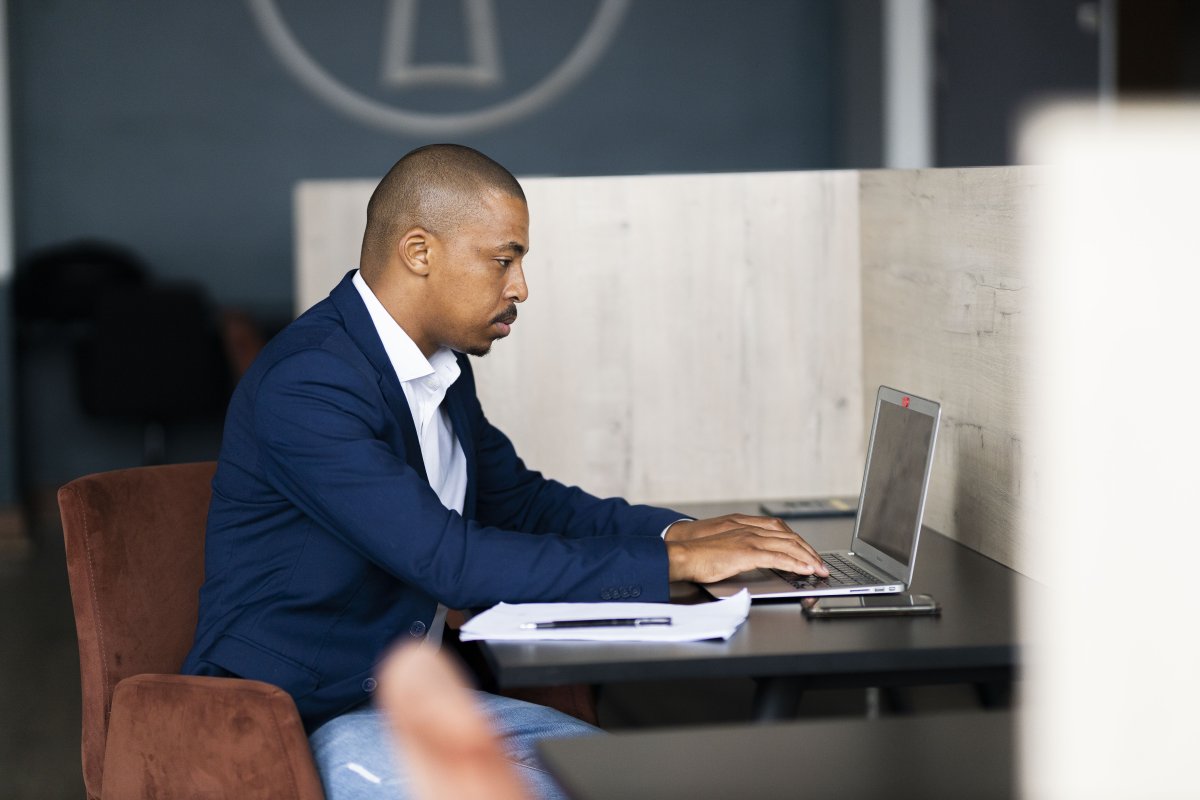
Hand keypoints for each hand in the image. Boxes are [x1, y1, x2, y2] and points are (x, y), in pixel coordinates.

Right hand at [664, 516, 828, 583]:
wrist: (684, 555)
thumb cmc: (701, 555)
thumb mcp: (727, 548)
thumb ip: (744, 550)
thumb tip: (758, 560)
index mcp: (746, 527)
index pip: (782, 532)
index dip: (799, 543)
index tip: (809, 554)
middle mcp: (751, 530)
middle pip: (790, 538)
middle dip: (809, 551)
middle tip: (821, 564)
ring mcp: (750, 540)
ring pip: (789, 546)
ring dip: (808, 558)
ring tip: (819, 569)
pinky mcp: (748, 553)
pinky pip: (779, 558)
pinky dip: (795, 564)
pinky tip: (805, 570)